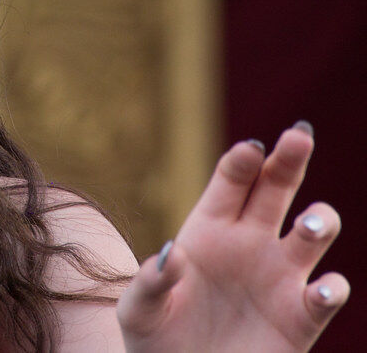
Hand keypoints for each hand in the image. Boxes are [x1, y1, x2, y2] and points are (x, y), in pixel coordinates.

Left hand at [117, 123, 349, 351]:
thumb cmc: (153, 338)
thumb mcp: (137, 311)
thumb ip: (151, 282)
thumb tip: (169, 253)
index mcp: (207, 228)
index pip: (231, 181)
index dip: (242, 162)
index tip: (251, 149)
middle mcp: (249, 243)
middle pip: (276, 189)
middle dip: (290, 159)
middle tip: (299, 134)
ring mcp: (278, 277)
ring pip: (313, 232)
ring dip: (320, 220)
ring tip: (310, 223)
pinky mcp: (300, 317)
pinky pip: (326, 295)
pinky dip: (330, 289)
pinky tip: (320, 289)